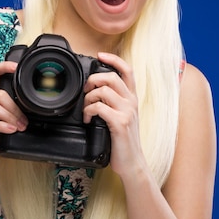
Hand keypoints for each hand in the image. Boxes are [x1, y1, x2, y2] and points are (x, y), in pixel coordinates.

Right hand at [0, 61, 27, 168]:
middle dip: (15, 108)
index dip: (4, 67)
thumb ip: (13, 107)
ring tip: (20, 126)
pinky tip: (10, 130)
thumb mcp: (7, 118)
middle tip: (25, 121)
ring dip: (10, 117)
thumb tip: (31, 103)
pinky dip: (1, 126)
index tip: (17, 67)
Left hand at [83, 52, 144, 176]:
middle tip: (85, 91)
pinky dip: (88, 111)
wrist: (132, 163)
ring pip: (103, 91)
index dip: (114, 59)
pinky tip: (87, 119)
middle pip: (111, 77)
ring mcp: (127, 112)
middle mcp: (131, 102)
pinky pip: (99, 107)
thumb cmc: (123, 141)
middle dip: (93, 80)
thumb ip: (112, 103)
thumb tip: (94, 92)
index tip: (100, 55)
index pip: (128, 70)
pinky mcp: (120, 123)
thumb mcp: (121, 117)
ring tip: (85, 109)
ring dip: (88, 98)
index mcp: (132, 99)